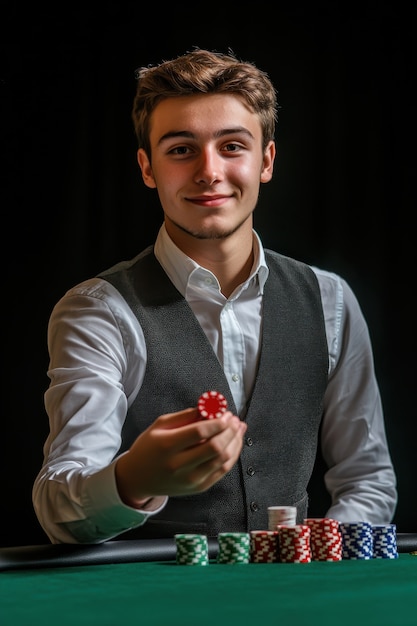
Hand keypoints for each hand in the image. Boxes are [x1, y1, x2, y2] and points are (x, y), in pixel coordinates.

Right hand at [115, 407, 246, 506]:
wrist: (138, 478)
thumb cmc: (149, 447)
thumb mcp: (159, 425)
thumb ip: (185, 416)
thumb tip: (210, 407)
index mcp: (167, 446)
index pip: (200, 432)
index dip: (217, 422)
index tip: (225, 413)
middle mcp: (179, 466)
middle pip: (215, 447)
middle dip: (230, 430)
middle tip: (234, 419)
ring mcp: (191, 480)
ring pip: (223, 459)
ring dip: (235, 441)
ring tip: (238, 428)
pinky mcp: (199, 488)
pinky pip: (223, 470)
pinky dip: (233, 454)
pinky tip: (235, 442)